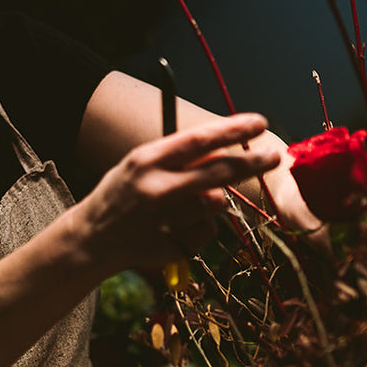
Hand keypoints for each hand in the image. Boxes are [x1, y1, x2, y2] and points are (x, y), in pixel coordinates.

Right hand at [69, 112, 279, 271]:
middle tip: (274, 156)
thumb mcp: (140, 165)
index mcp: (146, 160)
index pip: (198, 140)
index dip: (231, 130)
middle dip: (251, 162)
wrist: (92, 240)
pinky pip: (207, 230)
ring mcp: (165, 220)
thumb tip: (225, 148)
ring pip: (216, 203)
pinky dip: (200, 227)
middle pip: (218, 172)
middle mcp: (156, 188)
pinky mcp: (173, 245)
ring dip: (213, 200)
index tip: (258, 122)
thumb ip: (178, 159)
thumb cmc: (123, 194)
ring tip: (187, 202)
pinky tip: (175, 226)